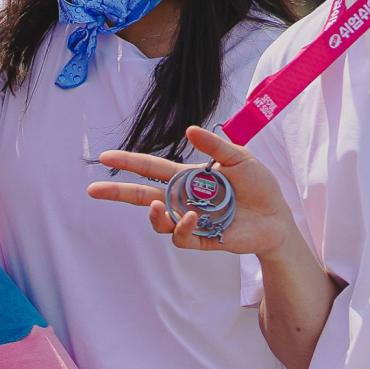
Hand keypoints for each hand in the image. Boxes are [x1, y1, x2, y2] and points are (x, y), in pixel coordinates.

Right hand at [85, 122, 299, 257]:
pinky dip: (182, 226)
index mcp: (189, 177)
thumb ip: (215, 145)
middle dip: (116, 193)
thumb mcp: (240, 158)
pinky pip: (179, 236)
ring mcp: (189, 220)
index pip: (151, 169)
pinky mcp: (199, 238)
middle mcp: (183, 198)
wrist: (277, 218)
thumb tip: (189, 130)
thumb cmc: (260, 186)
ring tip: (158, 207)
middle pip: (142, 196)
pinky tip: (193, 217)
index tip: (106, 158)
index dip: (129, 163)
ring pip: (157, 220)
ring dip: (154, 214)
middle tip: (93, 190)